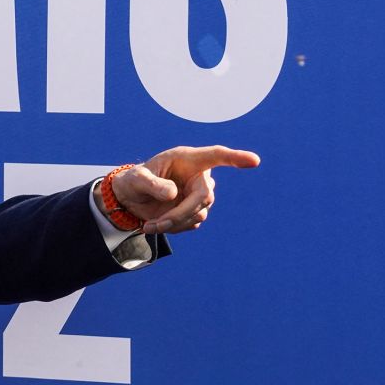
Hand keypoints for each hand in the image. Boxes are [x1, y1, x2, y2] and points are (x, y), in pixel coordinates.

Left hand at [108, 145, 260, 234]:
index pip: (216, 155)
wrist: (131, 199)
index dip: (235, 158)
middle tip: (157, 224)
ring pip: (199, 213)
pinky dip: (174, 228)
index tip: (254, 161)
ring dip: (174, 223)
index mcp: (187, 159)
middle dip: (181, 213)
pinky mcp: (195, 212)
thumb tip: (174, 194)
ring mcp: (198, 195)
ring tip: (150, 225)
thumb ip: (152, 183)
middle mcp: (198, 176)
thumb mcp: (135, 179)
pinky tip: (156, 224)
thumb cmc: (134, 181)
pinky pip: (192, 223)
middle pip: (204, 196)